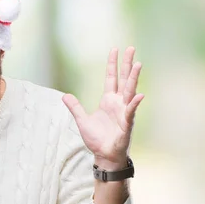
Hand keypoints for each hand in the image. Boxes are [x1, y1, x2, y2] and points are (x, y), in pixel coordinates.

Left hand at [62, 46, 143, 169]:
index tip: (115, 49)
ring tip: (137, 64)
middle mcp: (118, 103)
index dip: (112, 64)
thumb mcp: (82, 121)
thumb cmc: (96, 140)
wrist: (104, 155)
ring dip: (133, 78)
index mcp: (108, 100)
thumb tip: (65, 96)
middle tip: (131, 48)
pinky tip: (139, 95)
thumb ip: (75, 107)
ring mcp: (124, 112)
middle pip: (124, 79)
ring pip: (130, 91)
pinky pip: (131, 111)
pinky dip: (134, 103)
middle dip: (126, 64)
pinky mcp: (127, 123)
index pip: (111, 77)